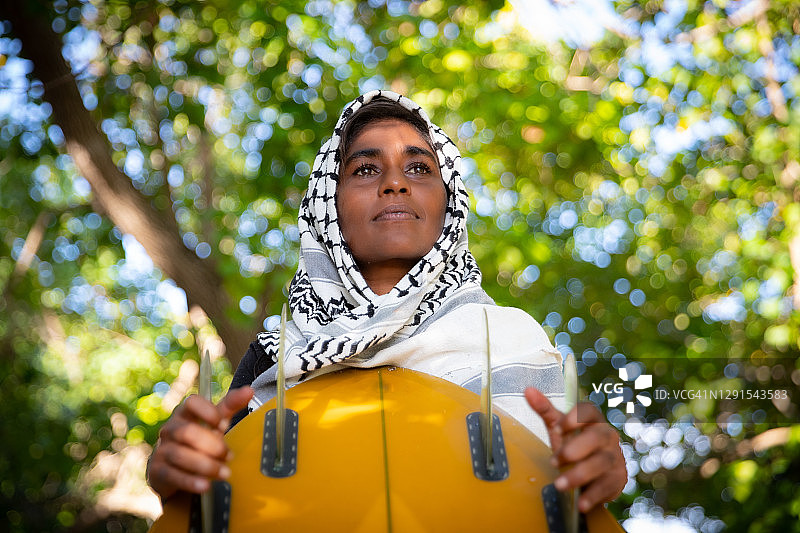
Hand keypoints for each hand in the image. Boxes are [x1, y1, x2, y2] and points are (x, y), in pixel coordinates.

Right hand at [147, 386, 253, 499]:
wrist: (173, 467)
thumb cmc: (198, 439)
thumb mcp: (214, 422)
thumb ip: (230, 406)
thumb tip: (249, 390)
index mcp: (184, 413)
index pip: (191, 402)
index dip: (208, 411)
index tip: (223, 424)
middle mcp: (170, 429)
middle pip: (187, 432)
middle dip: (211, 445)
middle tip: (228, 455)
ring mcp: (162, 449)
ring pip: (180, 455)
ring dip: (205, 465)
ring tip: (224, 473)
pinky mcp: (158, 470)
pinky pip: (173, 475)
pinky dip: (191, 481)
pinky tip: (206, 486)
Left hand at [525, 388, 625, 511]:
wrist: (594, 473)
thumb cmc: (575, 444)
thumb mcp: (559, 428)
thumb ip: (545, 410)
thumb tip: (528, 390)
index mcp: (592, 421)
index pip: (589, 412)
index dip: (574, 418)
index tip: (557, 428)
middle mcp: (607, 436)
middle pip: (597, 437)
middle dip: (574, 449)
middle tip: (554, 461)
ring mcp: (614, 457)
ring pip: (601, 463)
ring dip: (579, 474)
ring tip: (560, 485)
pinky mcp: (617, 478)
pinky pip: (607, 485)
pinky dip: (593, 494)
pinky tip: (580, 502)